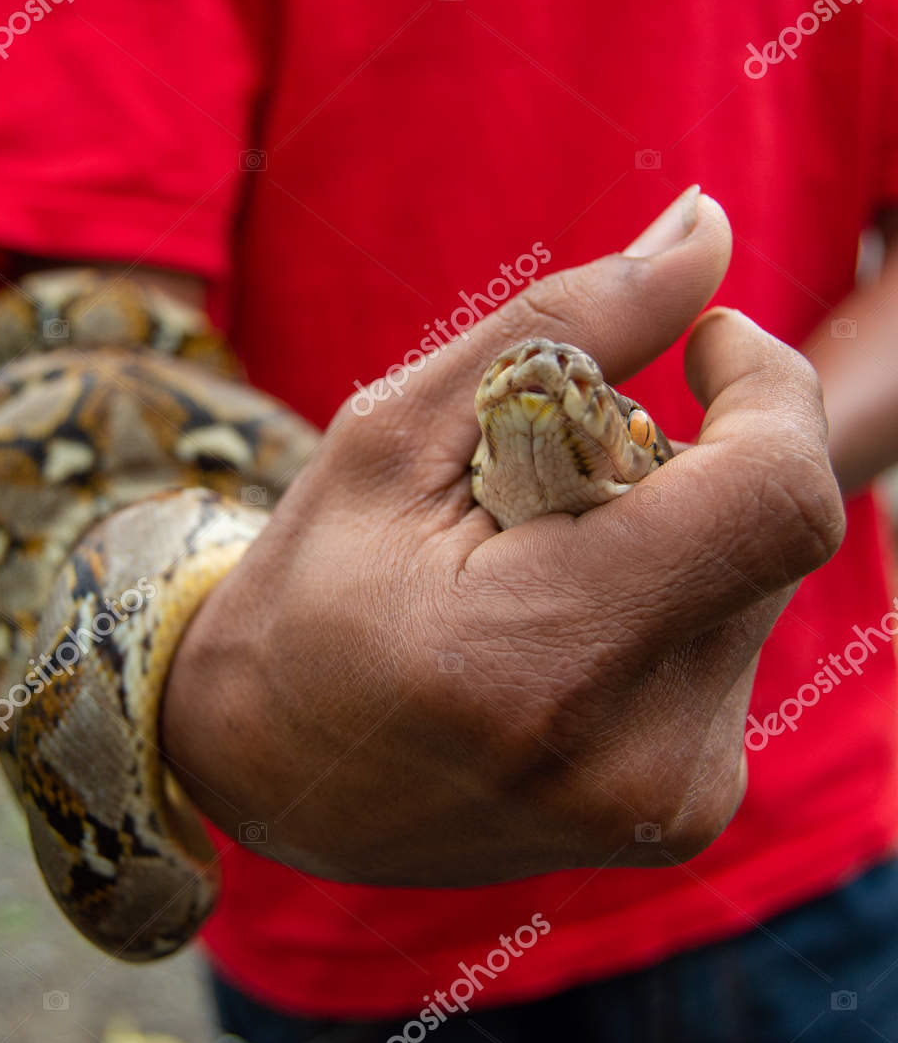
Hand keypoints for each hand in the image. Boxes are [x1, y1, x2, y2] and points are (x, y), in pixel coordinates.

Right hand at [161, 191, 843, 885]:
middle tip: (553, 480)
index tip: (710, 348)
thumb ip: (567, 326)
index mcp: (536, 657)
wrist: (268, 777)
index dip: (772, 391)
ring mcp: (667, 803)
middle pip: (769, 530)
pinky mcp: (686, 813)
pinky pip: (734, 648)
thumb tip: (707, 228)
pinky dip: (675, 598)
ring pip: (760, 586)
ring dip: (682, 532)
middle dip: (693, 462)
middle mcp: (630, 756)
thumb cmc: (310, 588)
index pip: (774, 498)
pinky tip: (568, 623)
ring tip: (541, 565)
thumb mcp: (396, 434)